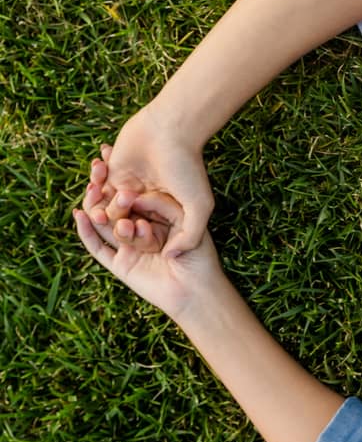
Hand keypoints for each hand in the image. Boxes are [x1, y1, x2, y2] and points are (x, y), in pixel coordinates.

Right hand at [75, 160, 229, 324]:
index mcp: (157, 218)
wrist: (197, 289)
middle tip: (97, 165)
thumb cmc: (201, 255)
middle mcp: (140, 230)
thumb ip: (163, 205)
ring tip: (91, 187)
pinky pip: (98, 247)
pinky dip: (87, 231)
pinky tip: (80, 215)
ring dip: (94, 204)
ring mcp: (128, 248)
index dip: (122, 173)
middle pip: (115, 204)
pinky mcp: (119, 264)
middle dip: (105, 184)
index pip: (134, 192)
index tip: (111, 152)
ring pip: (104, 223)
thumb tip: (138, 194)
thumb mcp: (187, 219)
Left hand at [95, 104, 213, 255]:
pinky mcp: (112, 174)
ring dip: (104, 210)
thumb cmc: (188, 167)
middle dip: (120, 226)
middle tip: (122, 217)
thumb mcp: (200, 206)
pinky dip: (94, 190)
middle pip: (125, 227)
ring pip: (108, 211)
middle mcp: (146, 205)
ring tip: (110, 201)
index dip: (141, 238)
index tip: (142, 228)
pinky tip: (100, 184)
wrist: (169, 130)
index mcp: (165, 215)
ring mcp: (128, 189)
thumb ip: (190, 235)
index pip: (147, 238)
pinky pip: (96, 191)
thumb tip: (171, 258)